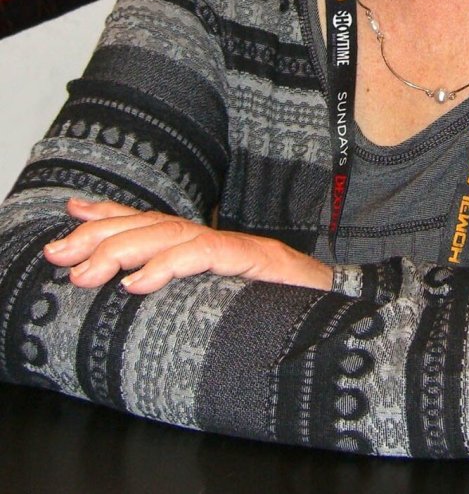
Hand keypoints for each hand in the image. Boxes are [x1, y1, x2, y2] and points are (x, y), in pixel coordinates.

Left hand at [43, 198, 333, 293]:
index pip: (156, 222)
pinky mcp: (261, 261)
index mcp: (215, 249)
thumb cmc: (294, 313)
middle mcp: (225, 241)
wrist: (351, 310)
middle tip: (62, 253)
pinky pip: (208, 256)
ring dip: (125, 251)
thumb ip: (201, 287)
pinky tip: (140, 282)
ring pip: (175, 235)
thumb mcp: (234, 302)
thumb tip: (150, 292)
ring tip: (88, 272)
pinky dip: (171, 266)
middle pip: (157, 223)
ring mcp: (243, 249)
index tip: (73, 212)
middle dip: (103, 234)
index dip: (114, 215)